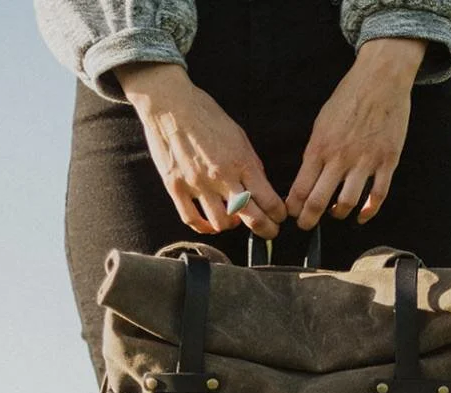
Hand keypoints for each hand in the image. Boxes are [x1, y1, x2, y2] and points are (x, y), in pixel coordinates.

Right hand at [115, 63, 286, 237]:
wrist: (171, 105)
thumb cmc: (205, 115)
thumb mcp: (238, 135)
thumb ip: (250, 163)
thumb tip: (260, 185)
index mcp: (241, 161)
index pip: (267, 199)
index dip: (278, 213)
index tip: (279, 216)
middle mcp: (221, 176)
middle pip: (250, 216)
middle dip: (266, 228)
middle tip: (270, 230)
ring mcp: (198, 184)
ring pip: (221, 223)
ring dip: (233, 225)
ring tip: (235, 220)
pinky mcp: (176, 187)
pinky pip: (192, 219)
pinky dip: (205, 227)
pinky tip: (211, 224)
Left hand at [287, 38, 425, 229]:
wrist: (380, 80)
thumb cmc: (348, 98)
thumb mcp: (321, 122)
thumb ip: (315, 150)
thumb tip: (307, 175)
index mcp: (320, 148)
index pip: (300, 188)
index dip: (294, 207)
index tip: (292, 214)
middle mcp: (340, 158)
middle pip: (318, 201)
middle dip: (308, 220)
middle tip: (306, 225)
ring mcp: (365, 162)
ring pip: (346, 203)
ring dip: (337, 214)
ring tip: (335, 213)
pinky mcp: (387, 162)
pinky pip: (377, 196)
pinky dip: (368, 211)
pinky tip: (361, 216)